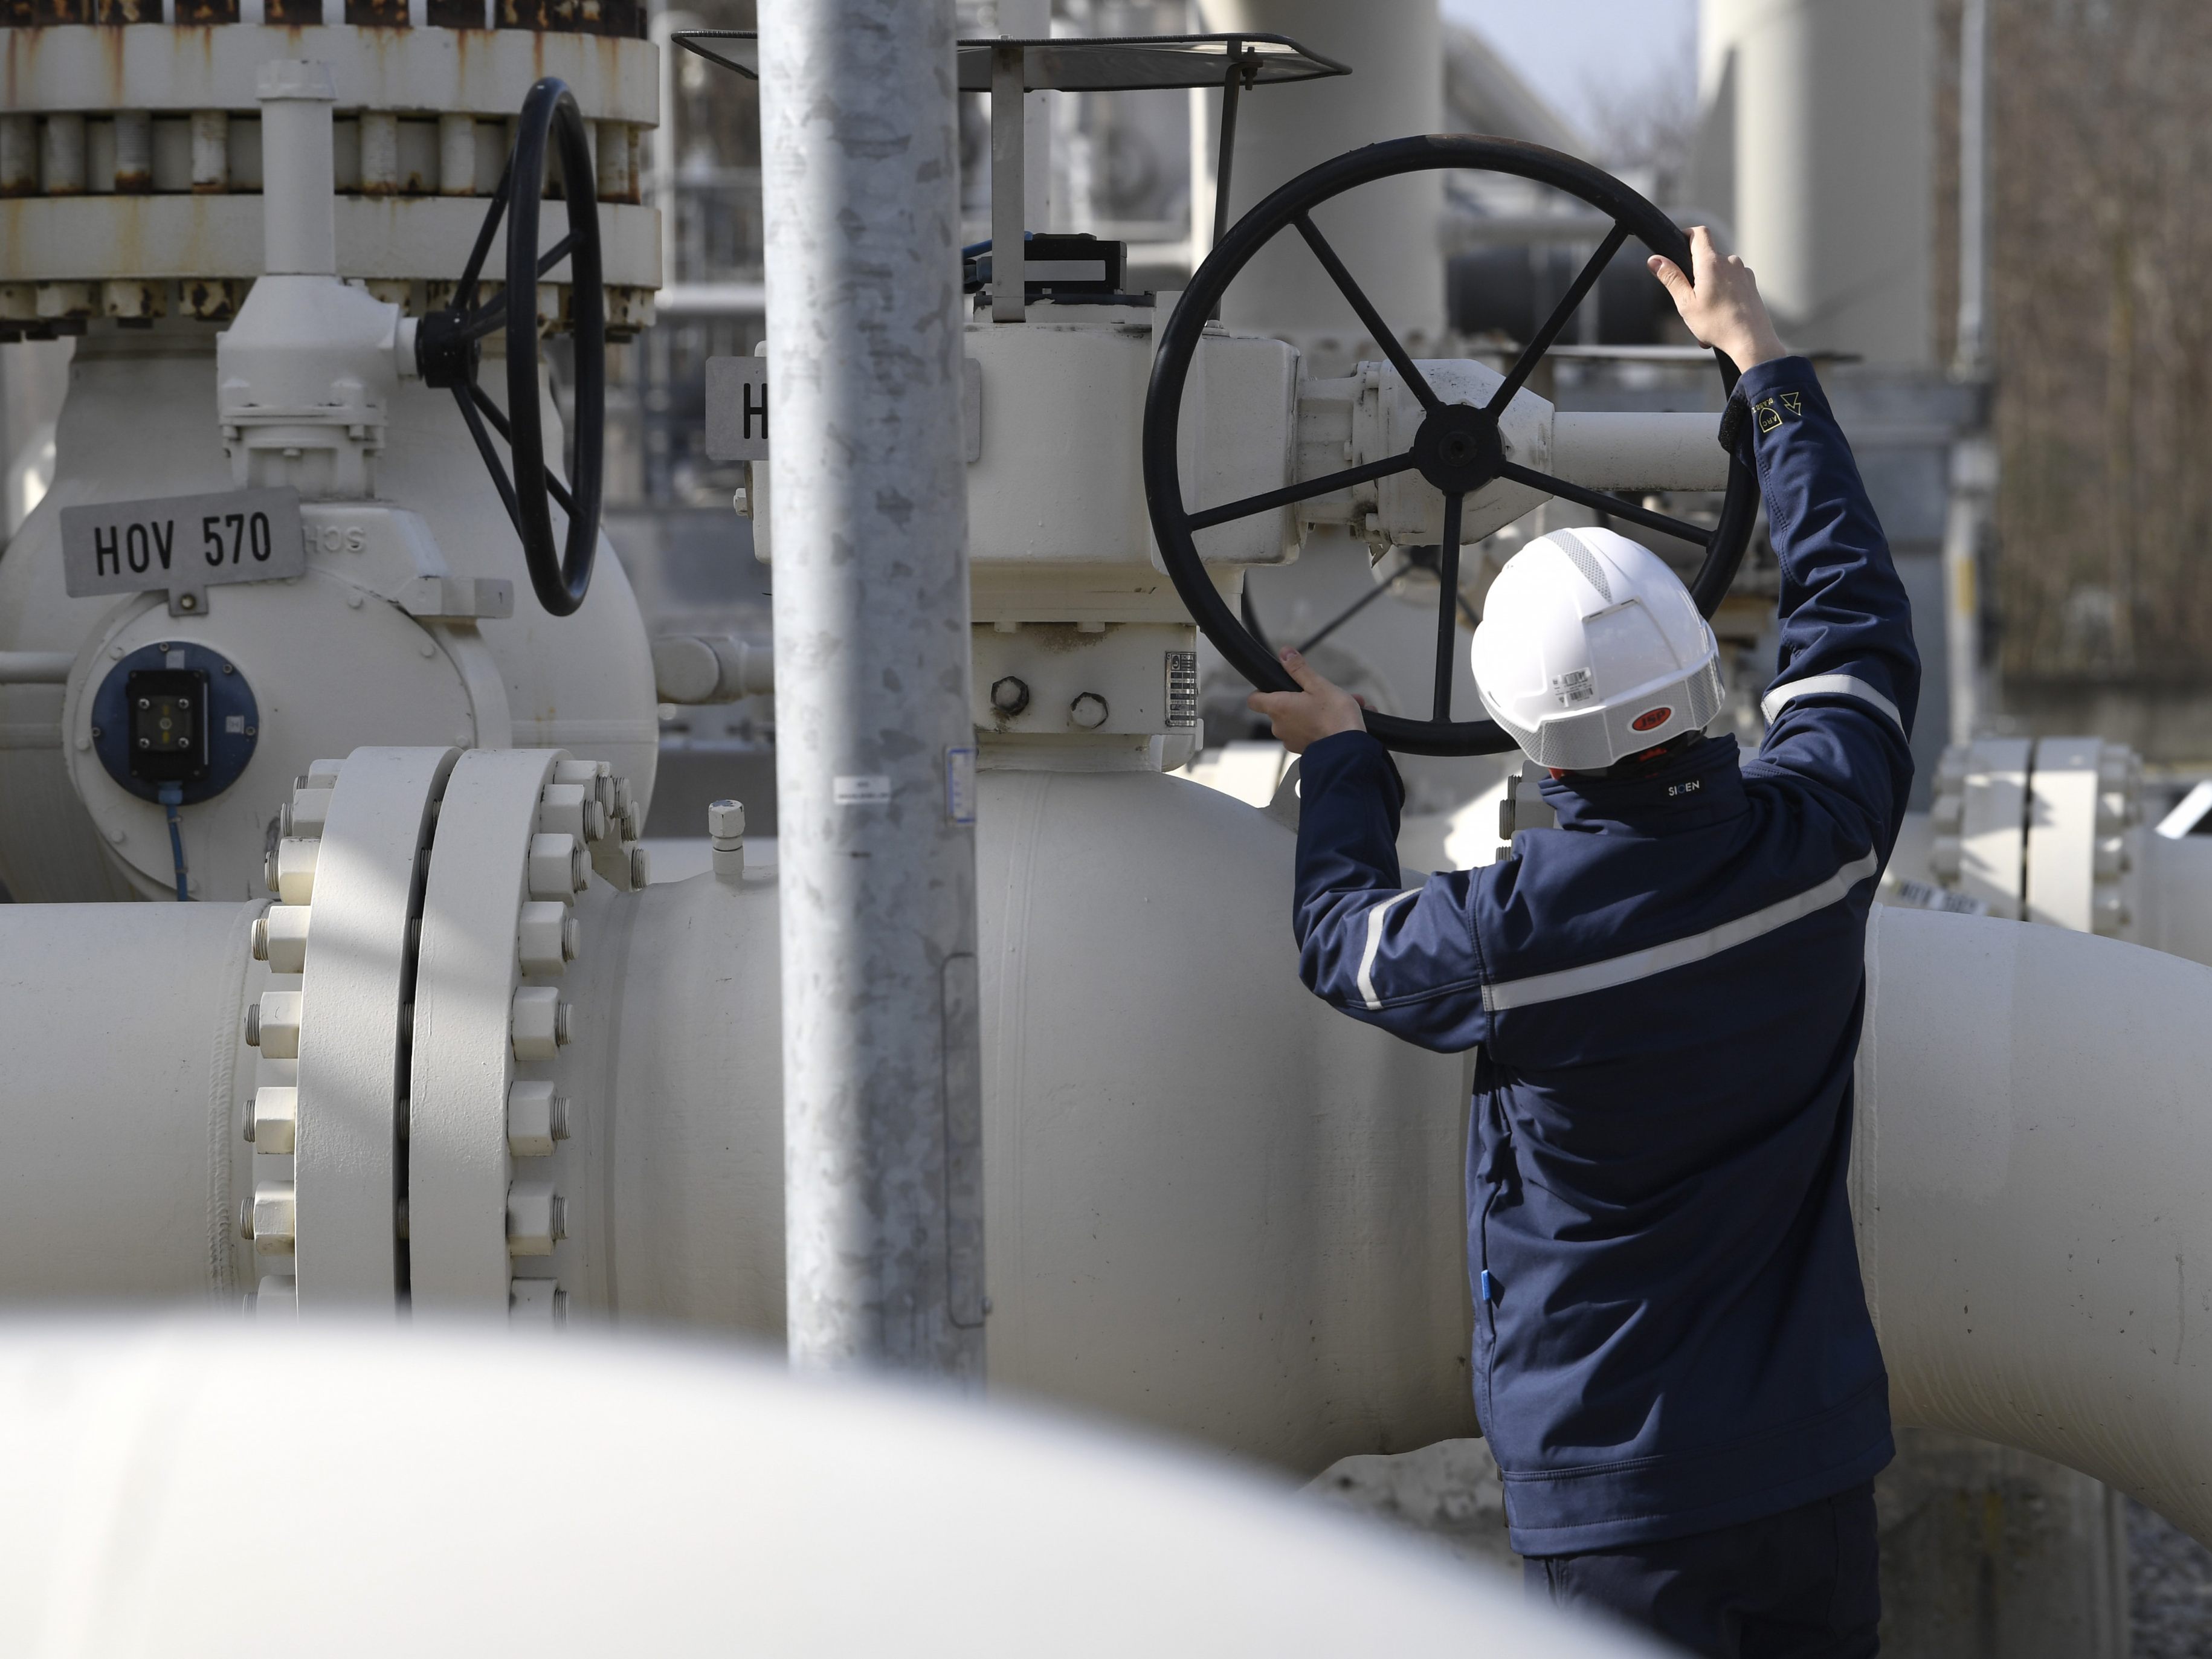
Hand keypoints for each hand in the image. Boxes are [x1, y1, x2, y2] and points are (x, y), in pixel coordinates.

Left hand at [1246, 648, 1366, 753]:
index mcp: (1279, 707)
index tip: (1275, 686)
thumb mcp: (1318, 685)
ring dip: (1315, 712)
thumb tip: (1285, 654)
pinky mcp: (1302, 749)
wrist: (1349, 751)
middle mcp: (1279, 726)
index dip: (1262, 691)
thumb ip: (1299, 669)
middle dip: (1302, 699)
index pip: (1254, 700)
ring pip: (1299, 719)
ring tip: (1341, 706)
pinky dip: (1320, 725)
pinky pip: (1308, 732)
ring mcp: (1290, 740)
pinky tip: (1340, 720)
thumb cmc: (1335, 718)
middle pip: (1282, 707)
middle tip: (1324, 694)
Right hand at [1648, 226, 1786, 370]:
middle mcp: (1730, 262)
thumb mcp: (1685, 303)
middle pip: (1707, 258)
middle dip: (1695, 276)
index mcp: (1711, 263)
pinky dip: (1722, 298)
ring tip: (1705, 318)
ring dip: (1709, 291)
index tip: (1678, 247)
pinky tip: (1719, 319)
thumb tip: (1655, 260)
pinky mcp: (1751, 284)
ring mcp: (1743, 273)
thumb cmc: (1717, 324)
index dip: (1686, 234)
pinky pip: (1731, 285)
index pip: (1699, 233)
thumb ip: (1671, 278)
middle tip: (1689, 303)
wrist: (1751, 341)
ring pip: (1719, 274)